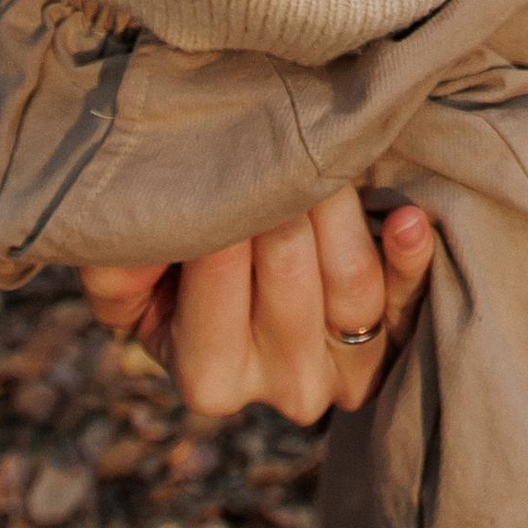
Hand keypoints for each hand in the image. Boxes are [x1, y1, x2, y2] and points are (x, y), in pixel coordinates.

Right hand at [79, 187, 435, 424]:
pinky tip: (405, 217)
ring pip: (350, 283)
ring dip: (335, 209)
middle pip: (289, 273)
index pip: (218, 276)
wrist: (249, 288)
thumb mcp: (130, 275)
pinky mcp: (399, 336)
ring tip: (316, 158)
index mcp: (210, 377)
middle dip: (278, 198)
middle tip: (267, 142)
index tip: (217, 157)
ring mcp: (348, 369)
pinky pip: (411, 298)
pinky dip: (408, 256)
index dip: (220, 212)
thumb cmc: (179, 272)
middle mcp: (286, 386)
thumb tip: (145, 245)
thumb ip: (117, 266)